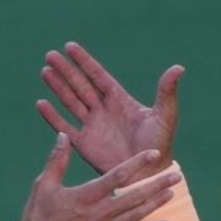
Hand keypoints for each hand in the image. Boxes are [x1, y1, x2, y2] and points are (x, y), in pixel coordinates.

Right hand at [12, 133, 180, 220]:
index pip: (118, 175)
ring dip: (157, 203)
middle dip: (157, 184)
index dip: (138, 163)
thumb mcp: (43, 186)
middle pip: (135, 195)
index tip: (153, 153)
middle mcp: (100, 213)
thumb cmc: (37, 219)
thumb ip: (56, 161)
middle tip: (176, 174)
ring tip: (173, 193)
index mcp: (86, 195)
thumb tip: (62, 136)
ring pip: (137, 215)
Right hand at [37, 41, 183, 174]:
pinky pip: (65, 127)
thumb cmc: (159, 146)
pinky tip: (41, 103)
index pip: (98, 75)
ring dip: (57, 87)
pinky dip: (53, 117)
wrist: (148, 175)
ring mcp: (92, 126)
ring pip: (70, 101)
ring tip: (44, 71)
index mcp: (119, 100)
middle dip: (66, 70)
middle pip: (80, 85)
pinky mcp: (84, 144)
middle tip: (50, 55)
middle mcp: (103, 110)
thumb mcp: (164, 116)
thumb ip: (166, 92)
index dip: (84, 61)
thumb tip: (179, 67)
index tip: (69, 46)